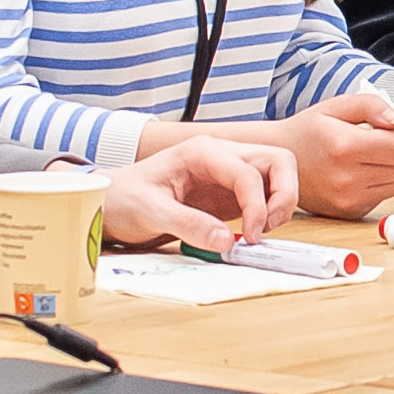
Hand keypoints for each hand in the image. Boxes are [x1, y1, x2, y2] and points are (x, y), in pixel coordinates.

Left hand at [100, 136, 299, 252]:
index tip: (250, 237)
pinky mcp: (229, 194)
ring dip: (280, 204)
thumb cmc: (123, 198)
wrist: (110, 203)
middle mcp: (221, 157)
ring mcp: (228, 174)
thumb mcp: (149, 211)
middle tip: (265, 230)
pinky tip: (250, 234)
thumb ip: (187, 224)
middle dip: (283, 195)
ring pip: (278, 176)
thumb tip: (227, 241)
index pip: (249, 171)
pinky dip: (269, 214)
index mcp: (202, 152)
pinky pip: (265, 197)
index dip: (258, 205)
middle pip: (278, 161)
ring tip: (258, 233)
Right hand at [277, 91, 393, 218]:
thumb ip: (371, 105)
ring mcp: (348, 199)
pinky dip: (382, 182)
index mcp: (344, 146)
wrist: (278, 163)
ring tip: (372, 154)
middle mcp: (346, 178)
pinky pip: (385, 195)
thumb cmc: (307, 132)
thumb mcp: (336, 106)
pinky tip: (362, 170)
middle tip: (385, 137)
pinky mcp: (350, 211)